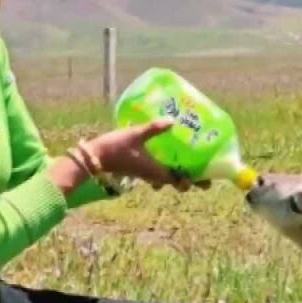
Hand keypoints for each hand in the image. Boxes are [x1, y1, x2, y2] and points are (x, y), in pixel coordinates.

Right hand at [85, 118, 211, 191]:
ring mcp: (147, 173)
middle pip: (177, 182)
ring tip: (191, 162)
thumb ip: (154, 128)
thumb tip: (172, 120)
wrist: (94, 157)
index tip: (207, 178)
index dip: (195, 181)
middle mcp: (154, 176)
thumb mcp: (136, 134)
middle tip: (204, 173)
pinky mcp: (140, 169)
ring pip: (168, 177)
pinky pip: (159, 171)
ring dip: (180, 173)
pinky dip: (167, 166)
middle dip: (191, 180)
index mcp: (156, 172)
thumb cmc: (115, 148)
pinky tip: (169, 154)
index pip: (181, 181)